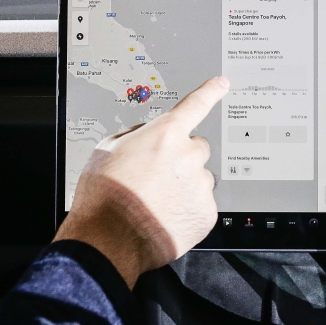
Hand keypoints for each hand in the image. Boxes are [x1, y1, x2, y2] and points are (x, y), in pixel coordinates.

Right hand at [54, 77, 229, 286]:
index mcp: (165, 134)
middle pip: (197, 148)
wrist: (109, 240)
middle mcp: (189, 156)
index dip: (210, 92)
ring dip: (186, 186)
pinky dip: (189, 210)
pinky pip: (202, 205)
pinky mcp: (207, 214)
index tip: (221, 84)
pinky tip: (167, 217)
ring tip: (158, 201)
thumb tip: (149, 135)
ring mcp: (200, 186)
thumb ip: (137, 135)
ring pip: (200, 179)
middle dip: (182, 158)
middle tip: (159, 176)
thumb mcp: (107, 150)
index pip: (195, 105)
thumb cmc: (104, 196)